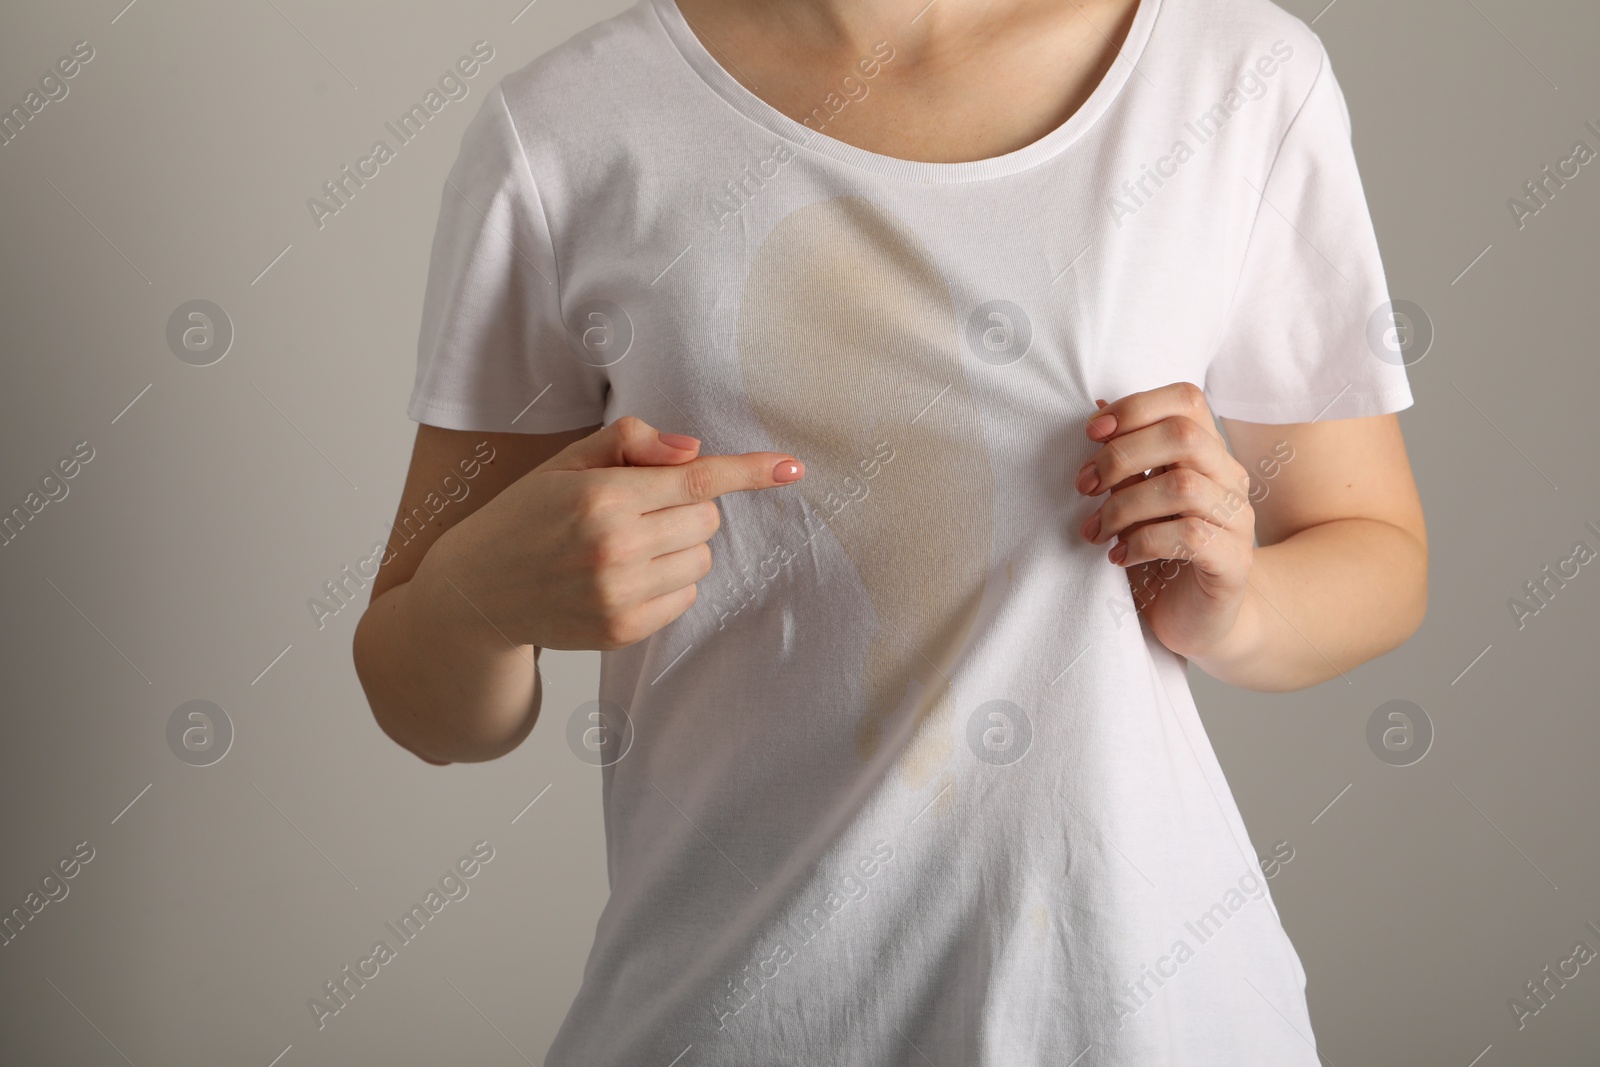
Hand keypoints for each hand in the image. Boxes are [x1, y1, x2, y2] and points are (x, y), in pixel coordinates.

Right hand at [423, 415, 803, 651]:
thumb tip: (694, 452)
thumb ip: (633, 443)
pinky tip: (624, 578)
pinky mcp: (623, 629)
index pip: (697, 480)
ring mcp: (619, 594)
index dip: (750, 472)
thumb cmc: (527, 515)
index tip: (791, 468)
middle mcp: (614, 546)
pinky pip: (685, 598)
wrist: (477, 592)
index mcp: (602, 495)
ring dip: (679, 547)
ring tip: (627, 546)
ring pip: (700, 559)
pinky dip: (669, 584)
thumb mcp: (568, 462)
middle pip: (707, 519)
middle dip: (687, 508)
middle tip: (641, 510)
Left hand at [1074, 382, 1254, 658]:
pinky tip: (1118, 557)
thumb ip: (1126, 459)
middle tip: (1085, 486)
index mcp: (1207, 454)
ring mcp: (1237, 520)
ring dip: (1124, 506)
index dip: (1135, 407)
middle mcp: (1230, 479)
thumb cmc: (1162, 554)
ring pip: (1183, 488)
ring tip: (1095, 530)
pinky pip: (1190, 537)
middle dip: (1121, 456)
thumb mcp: (1136, 501)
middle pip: (1184, 436)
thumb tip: (1097, 406)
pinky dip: (1143, 543)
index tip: (1091, 433)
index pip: (1186, 400)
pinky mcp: (1233, 562)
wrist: (1200, 620)